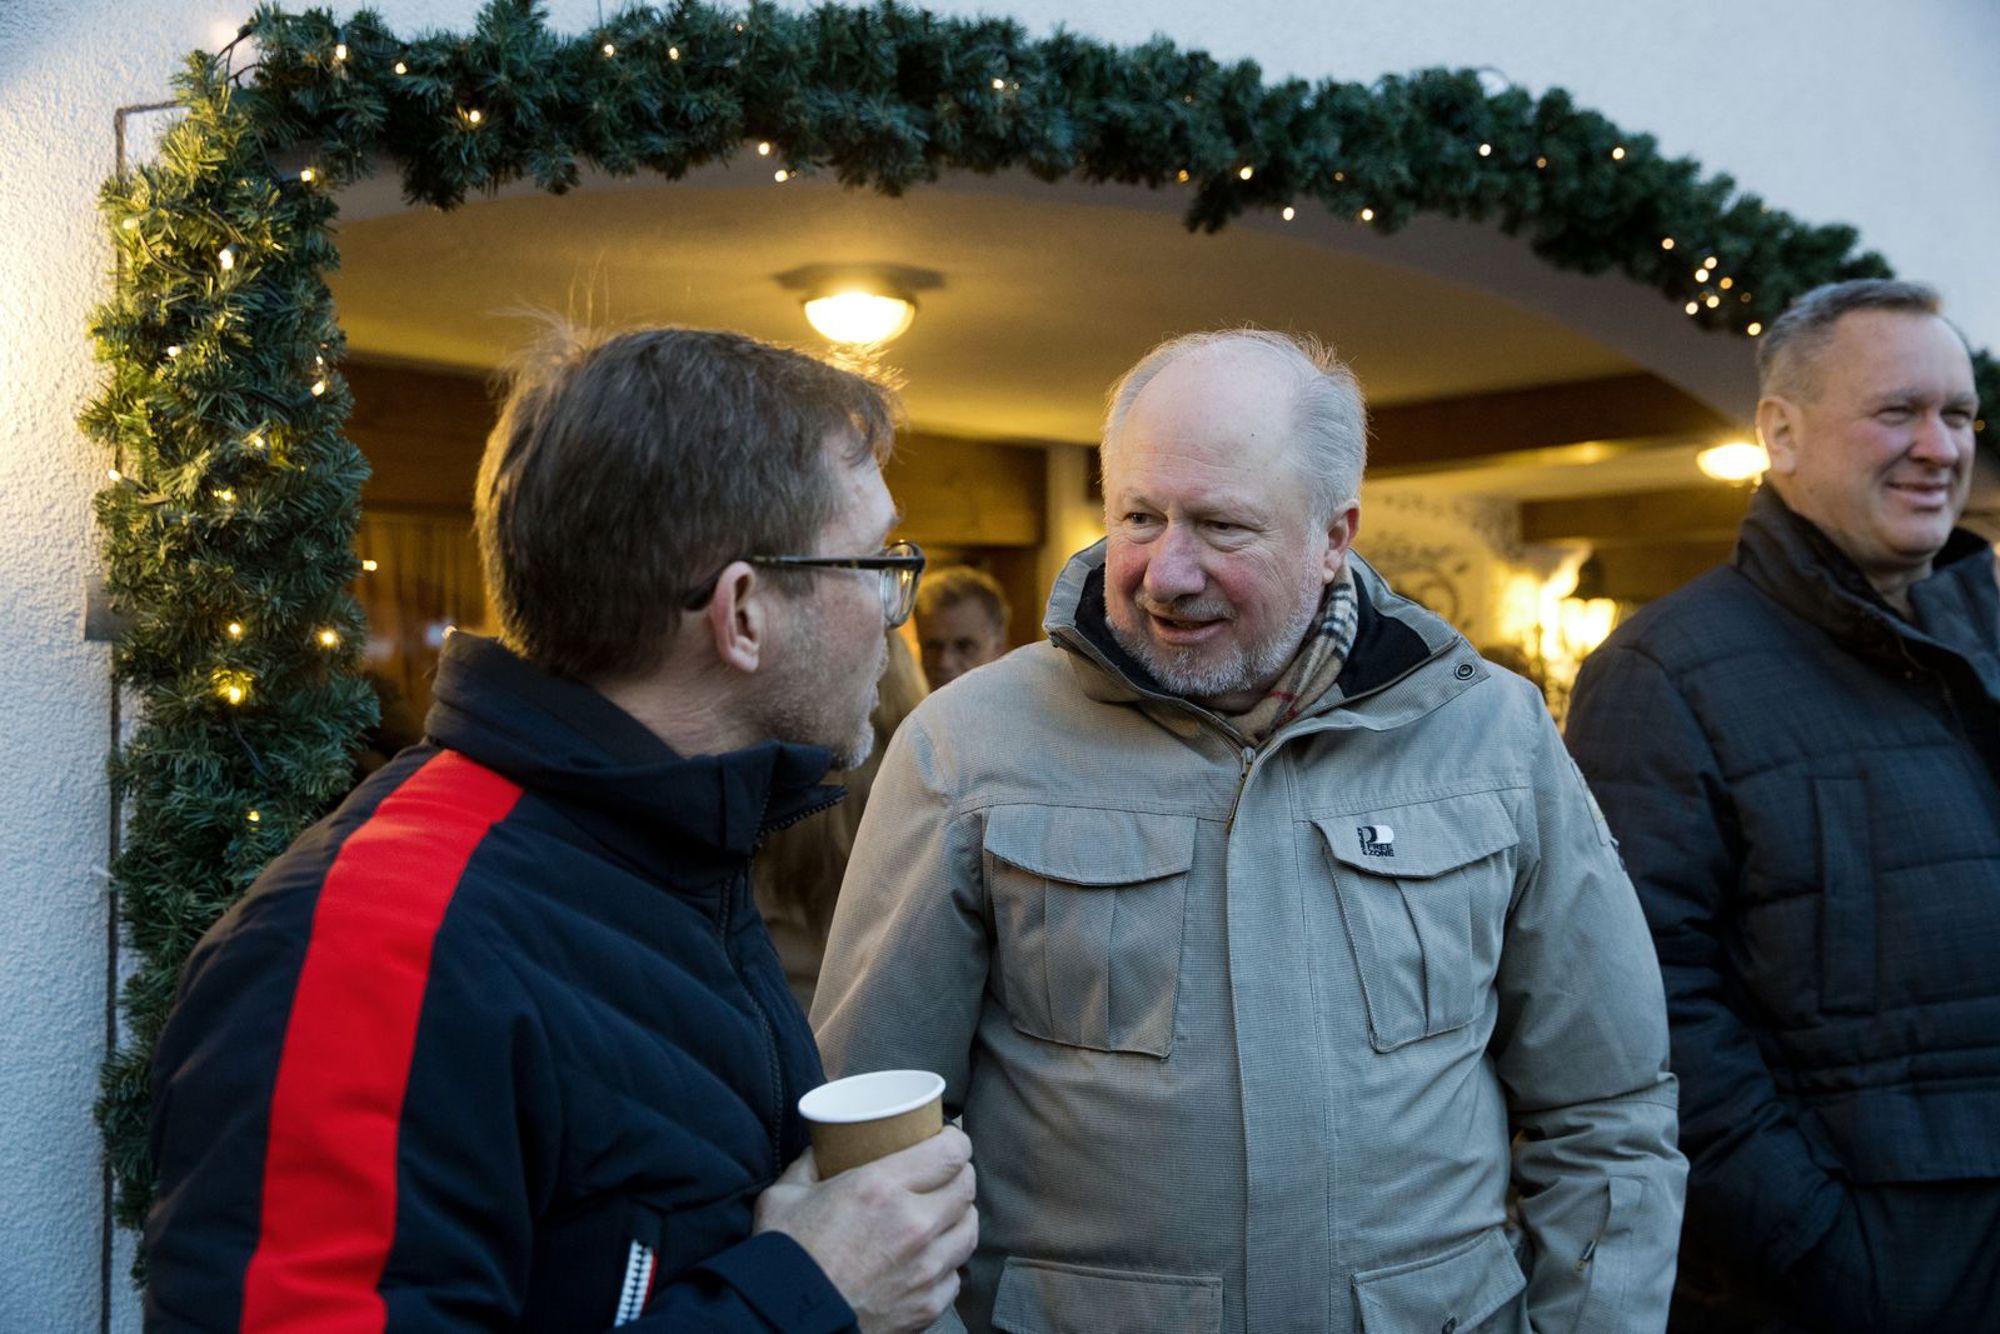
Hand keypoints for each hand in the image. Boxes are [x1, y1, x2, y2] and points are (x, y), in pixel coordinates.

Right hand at [754, 1127, 977, 1332]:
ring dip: (959, 1216)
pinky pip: (956, 1275)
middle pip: (966, 1188)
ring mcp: (926, 1268)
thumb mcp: (784, 1196)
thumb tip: (823, 1147)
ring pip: (969, 1230)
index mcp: (880, 1188)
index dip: (956, 1141)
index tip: (948, 1139)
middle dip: (958, 1174)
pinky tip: (930, 1259)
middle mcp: (913, 1224)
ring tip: (943, 1213)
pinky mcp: (928, 1304)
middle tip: (944, 1173)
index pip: (950, 1153)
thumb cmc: (783, 1259)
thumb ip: (809, 1165)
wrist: (786, 1323)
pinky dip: (947, 1264)